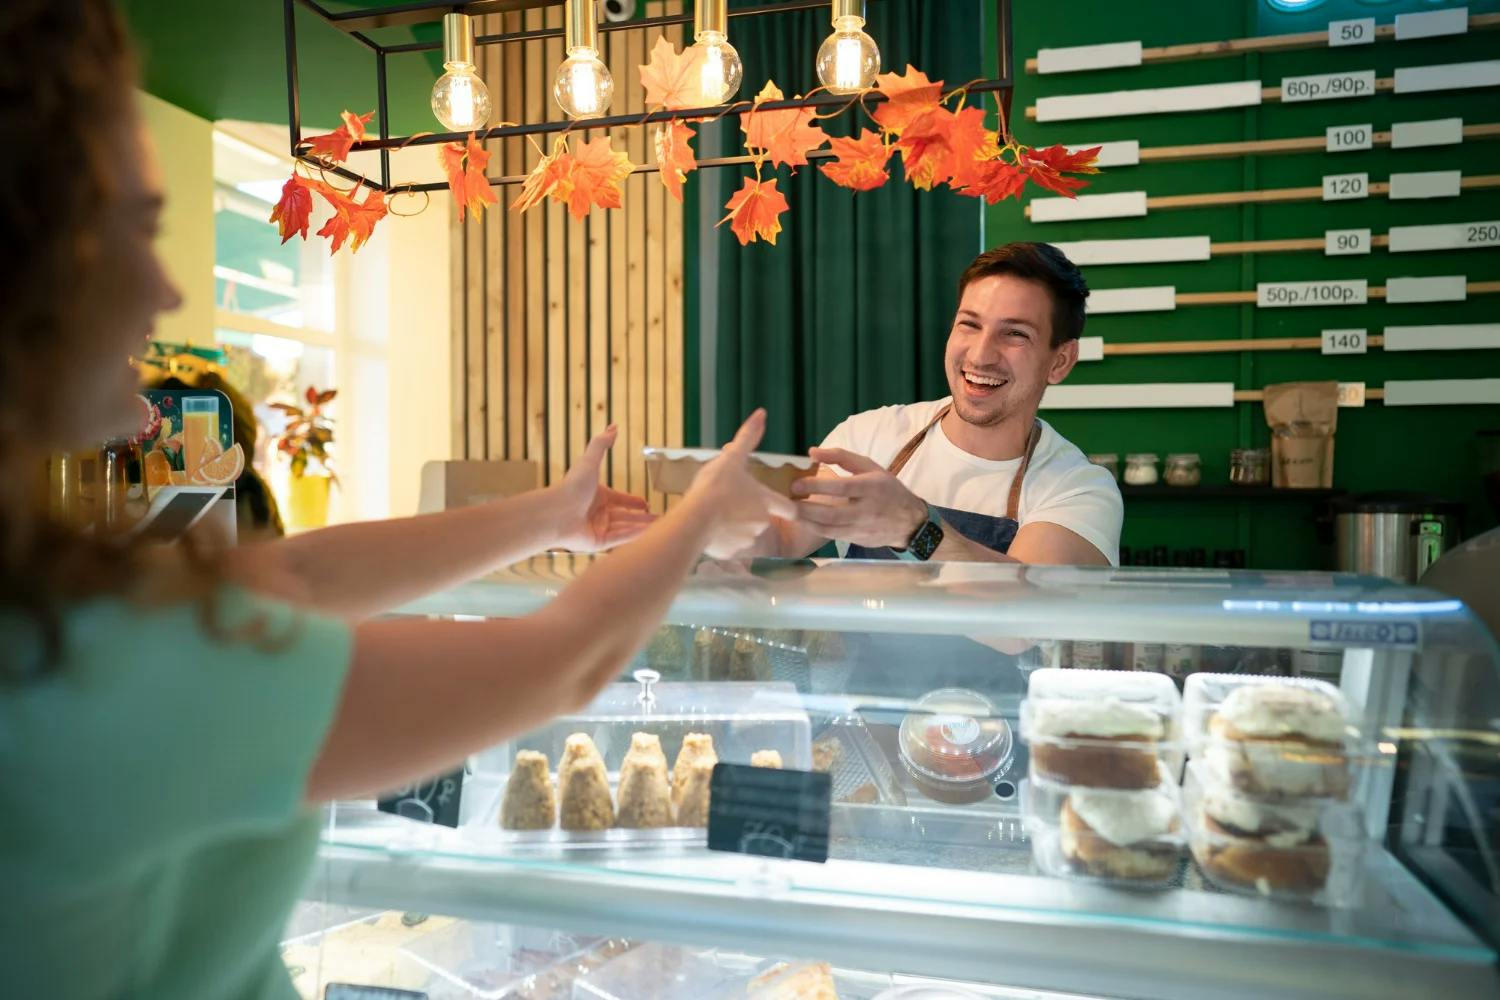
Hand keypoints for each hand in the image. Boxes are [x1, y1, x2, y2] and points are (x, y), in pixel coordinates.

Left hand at [551, 425, 655, 551]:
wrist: (556, 512)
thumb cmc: (571, 486)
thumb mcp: (589, 461)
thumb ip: (601, 444)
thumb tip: (613, 427)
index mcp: (597, 496)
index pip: (619, 499)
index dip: (632, 501)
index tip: (645, 503)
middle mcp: (598, 513)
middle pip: (625, 516)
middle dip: (642, 518)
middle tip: (660, 519)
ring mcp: (598, 529)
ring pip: (625, 529)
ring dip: (642, 528)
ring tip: (660, 529)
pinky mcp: (598, 543)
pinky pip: (620, 539)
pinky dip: (634, 536)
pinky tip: (648, 535)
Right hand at [687, 409, 798, 558]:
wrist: (694, 520)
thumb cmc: (715, 487)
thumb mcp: (731, 457)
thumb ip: (748, 437)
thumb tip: (761, 413)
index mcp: (766, 501)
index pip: (791, 508)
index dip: (787, 505)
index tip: (777, 502)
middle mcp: (762, 523)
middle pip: (762, 519)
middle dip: (749, 513)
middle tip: (730, 502)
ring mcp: (747, 541)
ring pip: (745, 534)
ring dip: (735, 527)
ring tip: (717, 516)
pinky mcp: (731, 554)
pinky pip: (729, 547)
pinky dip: (722, 541)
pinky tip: (709, 530)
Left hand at [792, 447, 927, 549]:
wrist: (909, 521)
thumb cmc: (887, 489)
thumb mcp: (870, 467)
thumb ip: (841, 457)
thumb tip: (812, 451)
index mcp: (872, 487)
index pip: (842, 487)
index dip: (817, 487)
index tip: (796, 484)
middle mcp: (867, 510)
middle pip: (832, 513)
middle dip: (806, 509)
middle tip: (785, 502)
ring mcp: (862, 528)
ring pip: (829, 528)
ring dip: (806, 521)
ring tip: (788, 512)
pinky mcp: (858, 540)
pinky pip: (832, 536)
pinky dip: (814, 529)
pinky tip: (802, 521)